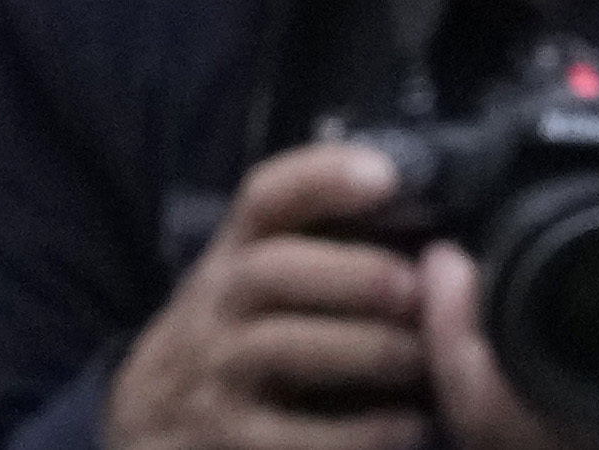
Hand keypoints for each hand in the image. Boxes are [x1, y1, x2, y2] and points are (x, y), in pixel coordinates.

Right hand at [102, 141, 421, 449]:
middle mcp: (216, 305)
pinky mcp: (219, 440)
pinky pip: (284, 435)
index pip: (266, 197)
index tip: (388, 176)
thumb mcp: (272, 278)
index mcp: (239, 254)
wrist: (156, 420)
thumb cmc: (247, 333)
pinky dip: (354, 432)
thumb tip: (443, 231)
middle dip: (352, 274)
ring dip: (363, 349)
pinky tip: (406, 426)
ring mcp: (210, 374)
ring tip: (423, 358)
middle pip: (270, 270)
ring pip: (277, 347)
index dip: (323, 177)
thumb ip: (335, 243)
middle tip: (418, 289)